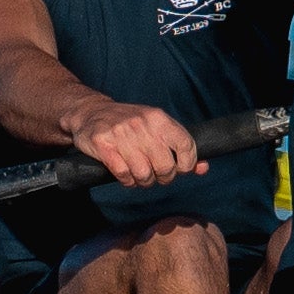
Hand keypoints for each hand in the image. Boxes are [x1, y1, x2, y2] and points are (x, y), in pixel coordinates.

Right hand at [77, 103, 202, 187]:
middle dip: (163, 177)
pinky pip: (124, 175)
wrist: (90, 112)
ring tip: (140, 175)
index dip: (187, 164)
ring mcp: (121, 134)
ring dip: (143, 181)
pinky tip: (126, 175)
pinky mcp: (103, 145)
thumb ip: (180, 147)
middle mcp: (142, 124)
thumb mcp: (156, 128)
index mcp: (158, 118)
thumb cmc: (129, 124)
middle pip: (165, 166)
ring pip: (144, 174)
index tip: (180, 169)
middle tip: (156, 175)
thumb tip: (203, 168)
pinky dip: (127, 181)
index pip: (186, 145)